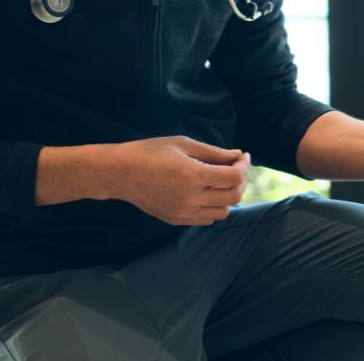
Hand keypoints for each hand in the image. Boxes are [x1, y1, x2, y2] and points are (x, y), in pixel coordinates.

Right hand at [108, 136, 249, 225]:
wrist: (119, 173)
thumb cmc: (150, 152)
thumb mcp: (183, 144)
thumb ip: (214, 152)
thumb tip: (238, 156)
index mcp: (192, 175)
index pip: (234, 177)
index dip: (244, 166)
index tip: (243, 156)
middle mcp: (190, 198)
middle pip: (234, 197)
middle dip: (241, 180)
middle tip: (236, 168)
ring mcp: (183, 212)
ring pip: (223, 212)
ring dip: (228, 196)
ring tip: (221, 180)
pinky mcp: (176, 220)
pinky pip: (207, 219)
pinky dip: (214, 207)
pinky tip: (207, 192)